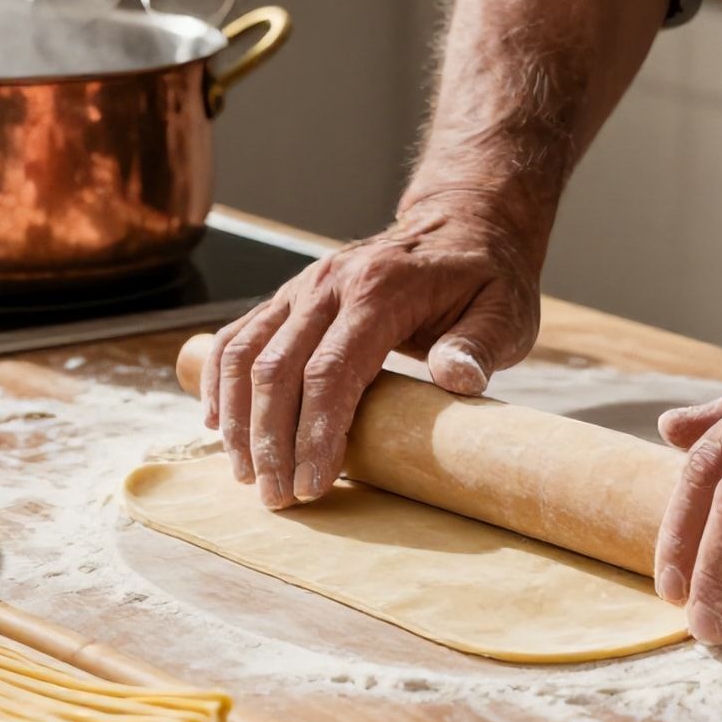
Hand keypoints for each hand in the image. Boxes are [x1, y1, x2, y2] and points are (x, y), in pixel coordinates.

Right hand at [203, 191, 543, 508]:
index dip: (314, 433)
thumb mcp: (505, 310)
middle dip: (269, 441)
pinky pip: (237, 337)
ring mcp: (302, 288)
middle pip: (276, 369)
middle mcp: (328, 284)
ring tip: (246, 476)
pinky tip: (216, 425)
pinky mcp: (288, 297)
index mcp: (379, 290)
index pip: (331, 371)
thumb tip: (457, 380)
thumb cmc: (484, 277)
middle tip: (276, 498)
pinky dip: (219, 381)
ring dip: (237, 420)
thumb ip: (480, 346)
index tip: (312, 485)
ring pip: (244, 354)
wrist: (461, 223)